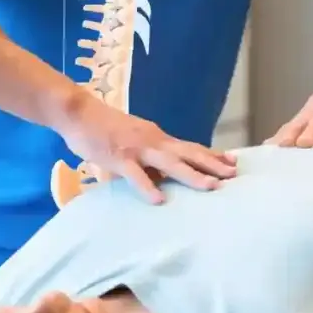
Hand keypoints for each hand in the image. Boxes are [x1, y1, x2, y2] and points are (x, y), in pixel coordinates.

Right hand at [55, 95, 237, 203]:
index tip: (233, 162)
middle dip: (212, 164)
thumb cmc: (103, 127)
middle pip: (189, 153)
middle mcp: (153, 140)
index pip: (190, 147)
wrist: (78, 112)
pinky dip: (148, 187)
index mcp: (157, 137)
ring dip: (192, 174)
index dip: (212, 155)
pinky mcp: (119, 157)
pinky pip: (136, 175)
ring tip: (211, 187)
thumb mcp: (134, 140)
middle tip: (234, 174)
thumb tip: (161, 177)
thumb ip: (148, 158)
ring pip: (170, 163)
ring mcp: (137, 148)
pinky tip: (158, 200)